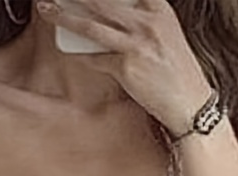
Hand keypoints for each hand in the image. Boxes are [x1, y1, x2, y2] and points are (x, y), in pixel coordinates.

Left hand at [36, 0, 210, 133]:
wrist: (190, 102)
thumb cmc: (177, 70)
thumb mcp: (166, 34)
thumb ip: (143, 19)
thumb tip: (112, 13)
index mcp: (159, 10)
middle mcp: (147, 22)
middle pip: (102, 0)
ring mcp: (136, 44)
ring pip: (91, 25)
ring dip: (64, 16)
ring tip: (47, 10)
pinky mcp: (126, 68)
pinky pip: (95, 59)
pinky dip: (81, 56)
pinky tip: (70, 51)